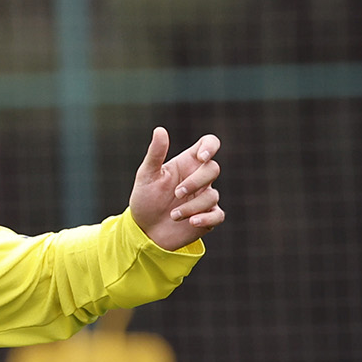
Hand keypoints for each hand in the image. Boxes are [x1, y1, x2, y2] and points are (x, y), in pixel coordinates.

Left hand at [128, 128, 222, 250]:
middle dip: (196, 181)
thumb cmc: (145, 200)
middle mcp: (199, 179)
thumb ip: (155, 154)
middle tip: (176, 193)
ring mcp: (204, 198)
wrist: (143, 231)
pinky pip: (218, 215)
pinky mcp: (207, 218)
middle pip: (213, 169)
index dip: (210, 146)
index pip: (209, 144)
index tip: (201, 157)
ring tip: (173, 215)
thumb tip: (159, 130)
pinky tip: (192, 222)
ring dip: (191, 206)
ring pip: (212, 196)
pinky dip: (207, 218)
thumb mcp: (146, 176)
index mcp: (187, 163)